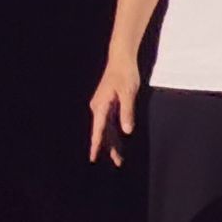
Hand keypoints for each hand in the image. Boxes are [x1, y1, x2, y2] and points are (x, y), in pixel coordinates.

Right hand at [89, 48, 141, 163]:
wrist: (121, 59)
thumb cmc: (125, 74)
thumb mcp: (128, 93)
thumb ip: (127, 112)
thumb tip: (126, 131)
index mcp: (100, 106)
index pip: (98, 130)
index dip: (96, 144)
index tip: (93, 157)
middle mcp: (98, 108)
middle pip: (102, 132)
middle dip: (109, 147)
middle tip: (118, 162)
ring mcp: (103, 106)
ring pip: (106, 128)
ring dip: (112, 142)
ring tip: (119, 157)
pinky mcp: (109, 104)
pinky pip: (110, 122)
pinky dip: (114, 132)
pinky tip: (119, 141)